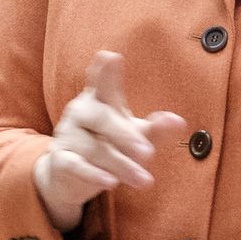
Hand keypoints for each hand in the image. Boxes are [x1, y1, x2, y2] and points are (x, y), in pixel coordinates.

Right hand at [33, 50, 187, 230]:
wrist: (69, 175)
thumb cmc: (107, 144)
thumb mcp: (133, 135)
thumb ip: (155, 128)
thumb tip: (179, 121)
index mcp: (99, 100)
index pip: (101, 83)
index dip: (104, 72)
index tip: (109, 56)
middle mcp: (81, 113)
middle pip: (101, 118)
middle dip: (125, 135)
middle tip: (148, 153)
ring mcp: (68, 135)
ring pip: (95, 148)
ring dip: (121, 165)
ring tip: (145, 180)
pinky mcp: (60, 160)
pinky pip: (74, 165)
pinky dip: (92, 174)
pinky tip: (110, 183)